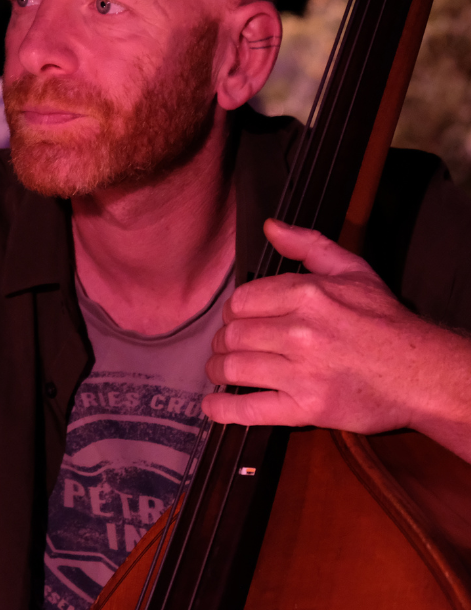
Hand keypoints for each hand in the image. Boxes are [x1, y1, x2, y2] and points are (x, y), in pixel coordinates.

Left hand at [202, 219, 470, 460]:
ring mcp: (302, 372)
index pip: (241, 301)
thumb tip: (271, 227)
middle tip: (226, 348)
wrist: (422, 374)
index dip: (234, 313)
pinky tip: (212, 405)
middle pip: (233, 335)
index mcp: (307, 294)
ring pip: (234, 368)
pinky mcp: (306, 408)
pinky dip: (223, 408)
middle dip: (223, 343)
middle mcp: (301, 332)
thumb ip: (308, 245)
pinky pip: (250, 408)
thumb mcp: (352, 271)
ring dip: (218, 371)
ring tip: (220, 372)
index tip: (237, 321)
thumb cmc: (385, 322)